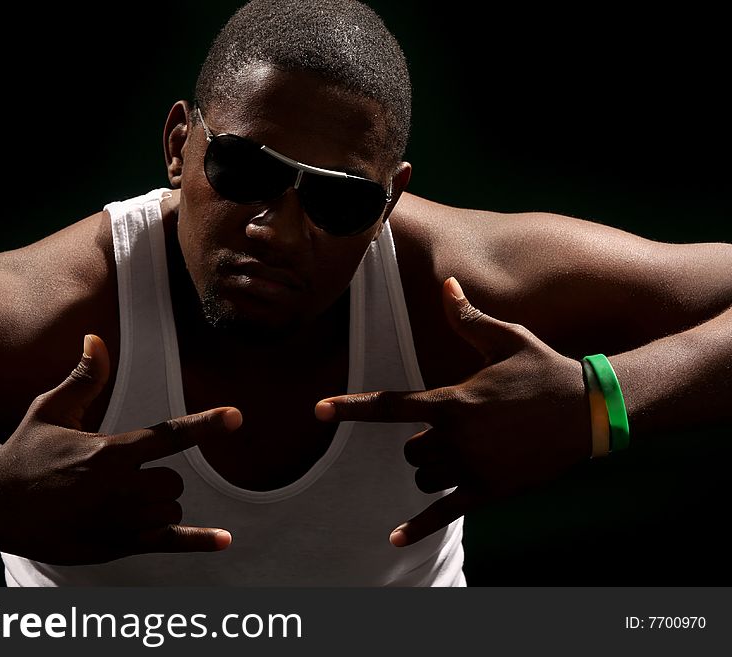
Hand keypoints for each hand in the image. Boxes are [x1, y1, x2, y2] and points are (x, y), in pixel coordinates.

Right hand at [0, 334, 241, 564]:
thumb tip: (96, 337)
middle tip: (119, 476)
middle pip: (173, 481)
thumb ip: (84, 379)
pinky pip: (167, 543)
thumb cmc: (23, 452)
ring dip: (158, 503)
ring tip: (116, 500)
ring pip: (170, 508)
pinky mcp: (114, 546)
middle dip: (157, 476)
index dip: (204, 424)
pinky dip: (198, 542)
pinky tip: (225, 540)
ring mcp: (117, 522)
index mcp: (108, 452)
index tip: (236, 416)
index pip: (167, 436)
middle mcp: (118, 489)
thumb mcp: (50, 410)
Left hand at [315, 277, 590, 546]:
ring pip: (423, 476)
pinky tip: (394, 540)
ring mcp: (472, 467)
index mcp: (453, 401)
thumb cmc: (543, 369)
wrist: (590, 411)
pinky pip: (445, 513)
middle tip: (454, 427)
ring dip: (431, 468)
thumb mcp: (506, 339)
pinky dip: (418, 527)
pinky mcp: (489, 490)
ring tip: (465, 452)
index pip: (388, 405)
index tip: (317, 410)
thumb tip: (446, 282)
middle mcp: (457, 438)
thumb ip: (467, 318)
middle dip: (421, 441)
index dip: (350, 408)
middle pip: (408, 449)